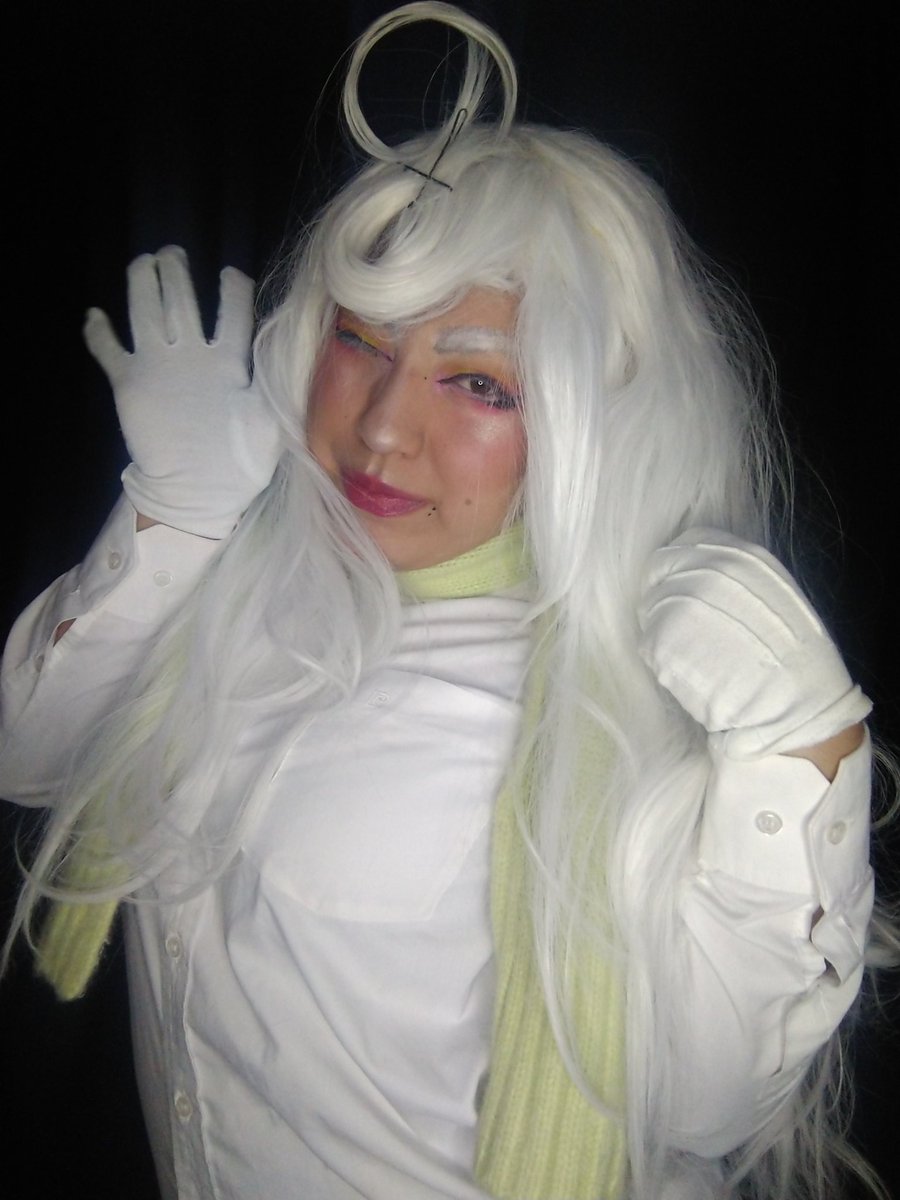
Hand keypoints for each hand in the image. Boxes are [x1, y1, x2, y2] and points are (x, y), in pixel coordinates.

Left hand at [84, 245, 281, 537]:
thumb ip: (272, 382)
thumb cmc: (240, 462)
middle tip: (171, 254)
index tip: (229, 274)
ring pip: (143, 309)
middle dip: (174, 269)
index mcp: (229, 363)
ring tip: (142, 262)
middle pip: (180, 297)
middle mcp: (191, 354)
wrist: (197, 492)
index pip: (233, 310)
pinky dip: (97, 331)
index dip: (232, 287)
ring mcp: (156, 366)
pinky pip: (107, 349)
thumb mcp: (271, 420)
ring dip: (141, 280)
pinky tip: (93, 315)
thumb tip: (285, 353)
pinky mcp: (128, 383)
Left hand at [637, 528, 870, 758]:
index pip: (683, 545)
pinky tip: (692, 675)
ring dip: (663, 631)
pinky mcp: (659, 641)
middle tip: (681, 628)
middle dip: (663, 596)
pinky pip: (649, 647)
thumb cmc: (795, 656)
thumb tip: (700, 573)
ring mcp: (677, 604)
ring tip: (694, 656)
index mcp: (735, 555)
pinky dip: (663, 662)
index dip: (677, 567)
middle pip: (657, 572)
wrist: (794, 702)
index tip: (680, 586)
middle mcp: (702, 571)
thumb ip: (735, 575)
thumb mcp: (775, 592)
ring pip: (649, 610)